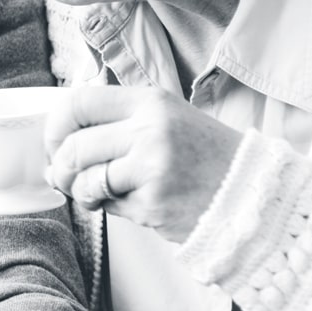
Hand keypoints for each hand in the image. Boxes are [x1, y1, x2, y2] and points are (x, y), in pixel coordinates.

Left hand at [45, 85, 242, 242]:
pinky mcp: (154, 203)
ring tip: (94, 194)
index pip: (79, 102)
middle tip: (67, 178)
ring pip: (85, 179)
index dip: (55, 126)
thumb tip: (55, 154)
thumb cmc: (205, 157)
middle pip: (75, 145)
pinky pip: (109, 206)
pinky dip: (109, 209)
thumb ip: (116, 126)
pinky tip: (132, 203)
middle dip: (62, 167)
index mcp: (151, 101)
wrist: (256, 194)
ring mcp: (152, 167)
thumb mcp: (165, 120)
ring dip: (80, 192)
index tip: (56, 144)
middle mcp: (150, 129)